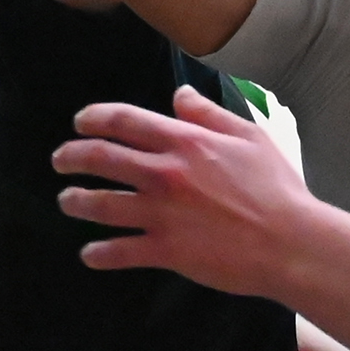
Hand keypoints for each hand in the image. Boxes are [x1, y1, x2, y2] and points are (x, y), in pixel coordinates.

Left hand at [52, 87, 324, 297]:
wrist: (290, 242)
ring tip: (67, 202)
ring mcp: (162, 213)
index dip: (93, 119)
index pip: (124, 121)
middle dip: (70, 157)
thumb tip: (179, 96)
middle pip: (100, 158)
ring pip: (100, 204)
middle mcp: (165, 174)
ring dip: (76, 202)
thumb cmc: (277, 188)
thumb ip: (209, 114)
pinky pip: (120, 251)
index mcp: (185, 142)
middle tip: (59, 160)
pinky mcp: (166, 251)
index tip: (79, 123)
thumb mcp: (250, 136)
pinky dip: (99, 254)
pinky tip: (89, 254)